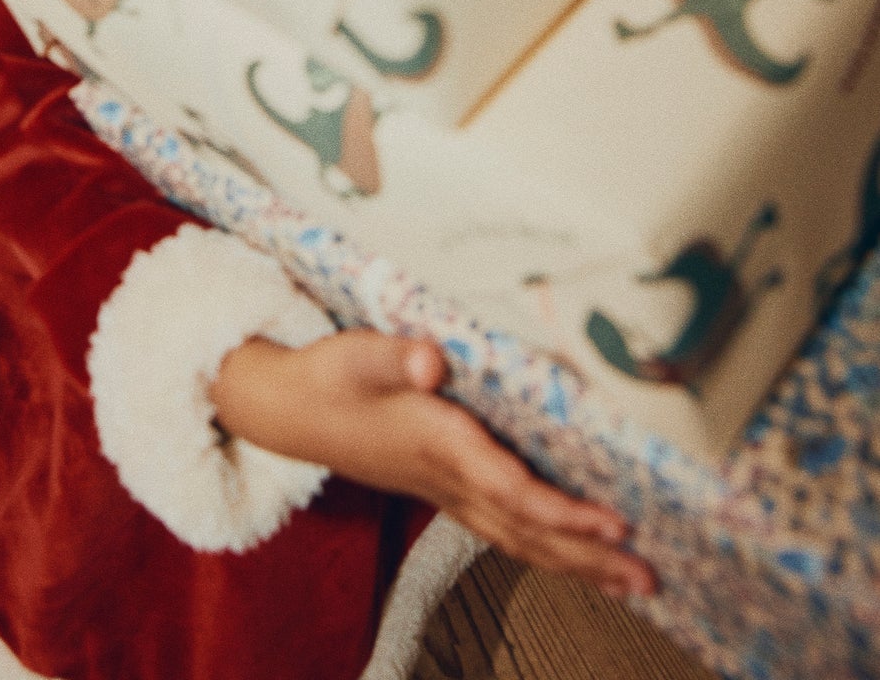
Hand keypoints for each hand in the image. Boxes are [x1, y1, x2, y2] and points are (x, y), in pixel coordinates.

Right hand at [211, 330, 656, 602]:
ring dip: (576, 564)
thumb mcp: (358, 353)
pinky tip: (573, 559)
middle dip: (589, 555)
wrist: (290, 411)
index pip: (509, 488)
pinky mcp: (444, 491)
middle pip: (528, 529)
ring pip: (520, 539)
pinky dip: (546, 550)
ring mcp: (446, 492)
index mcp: (437, 444)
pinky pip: (505, 532)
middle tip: (647, 576)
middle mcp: (448, 479)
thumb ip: (395, 355)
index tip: (611, 521)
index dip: (561, 510)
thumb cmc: (330, 376)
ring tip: (631, 583)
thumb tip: (430, 362)